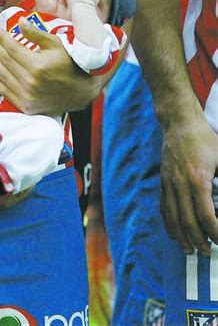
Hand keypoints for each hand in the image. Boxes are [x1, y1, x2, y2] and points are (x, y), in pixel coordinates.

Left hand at [0, 17, 101, 113]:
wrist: (82, 91)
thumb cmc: (70, 64)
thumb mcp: (56, 44)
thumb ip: (36, 33)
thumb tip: (20, 21)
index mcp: (37, 66)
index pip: (12, 48)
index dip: (2, 38)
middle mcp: (30, 82)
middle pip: (5, 61)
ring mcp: (28, 97)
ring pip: (3, 75)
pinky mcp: (27, 107)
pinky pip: (6, 93)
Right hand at [160, 117, 217, 254]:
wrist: (179, 124)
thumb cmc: (205, 140)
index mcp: (197, 180)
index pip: (206, 216)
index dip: (215, 233)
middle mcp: (180, 184)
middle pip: (187, 222)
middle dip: (198, 241)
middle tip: (207, 251)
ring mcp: (169, 183)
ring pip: (172, 218)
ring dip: (181, 237)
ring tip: (190, 250)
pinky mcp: (163, 181)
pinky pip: (163, 207)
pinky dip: (168, 224)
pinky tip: (174, 234)